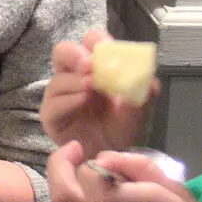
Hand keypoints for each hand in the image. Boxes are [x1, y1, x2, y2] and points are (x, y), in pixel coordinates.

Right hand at [40, 29, 159, 157]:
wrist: (109, 159)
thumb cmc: (120, 130)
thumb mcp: (138, 111)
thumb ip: (144, 95)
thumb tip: (149, 82)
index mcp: (95, 68)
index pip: (91, 43)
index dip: (97, 41)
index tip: (107, 49)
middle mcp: (74, 77)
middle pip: (63, 52)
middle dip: (75, 54)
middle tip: (90, 65)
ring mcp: (60, 96)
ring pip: (58, 79)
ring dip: (76, 81)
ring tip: (92, 89)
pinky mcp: (51, 116)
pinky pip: (53, 104)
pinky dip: (69, 100)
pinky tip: (82, 101)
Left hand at [47, 142, 201, 201]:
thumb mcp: (183, 196)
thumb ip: (141, 170)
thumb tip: (102, 158)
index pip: (97, 182)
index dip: (90, 164)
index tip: (96, 154)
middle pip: (66, 197)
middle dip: (60, 169)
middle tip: (73, 151)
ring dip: (91, 194)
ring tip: (121, 198)